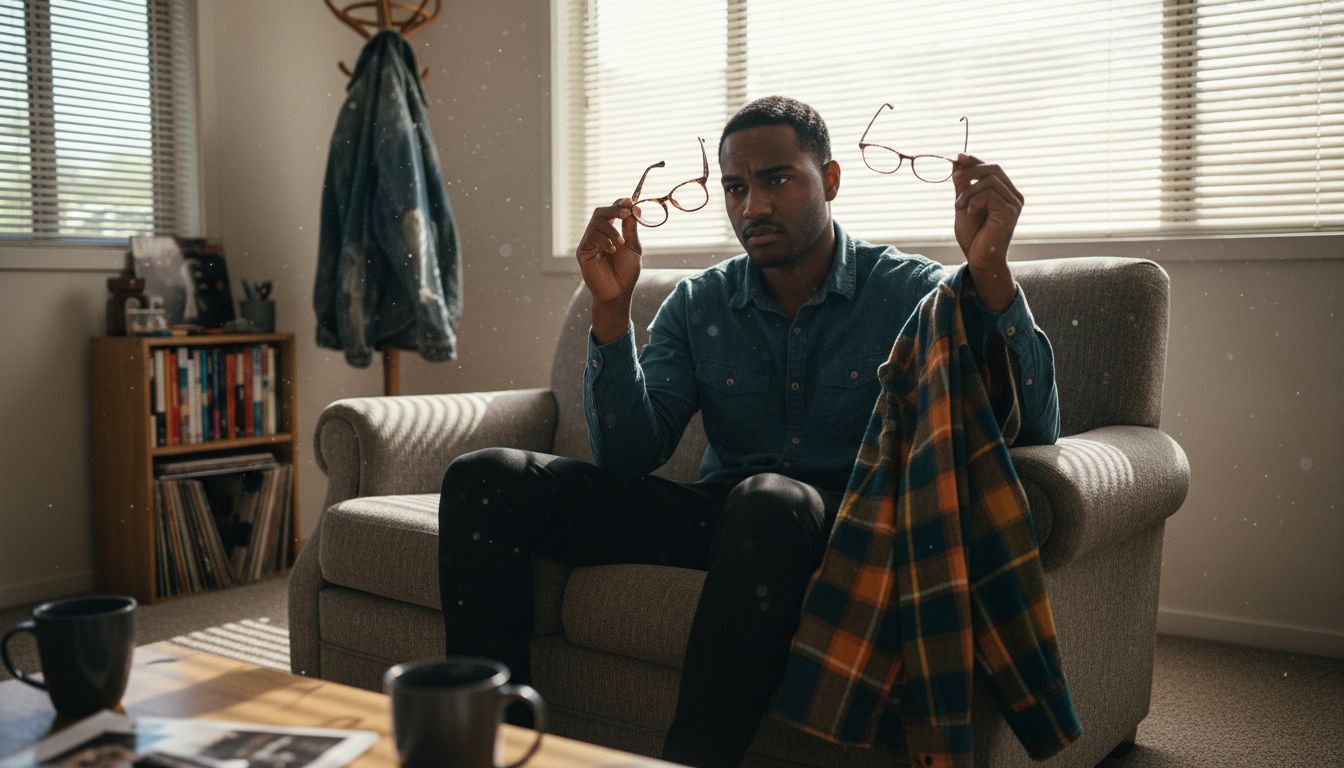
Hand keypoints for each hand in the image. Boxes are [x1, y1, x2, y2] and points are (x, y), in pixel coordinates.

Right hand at [575, 199, 642, 305]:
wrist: (618, 292)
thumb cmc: (626, 272)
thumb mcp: (633, 247)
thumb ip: (631, 228)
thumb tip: (634, 207)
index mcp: (611, 231)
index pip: (612, 211)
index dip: (619, 203)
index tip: (629, 201)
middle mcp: (598, 234)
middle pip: (600, 212)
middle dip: (614, 209)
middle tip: (625, 213)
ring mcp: (589, 242)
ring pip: (596, 223)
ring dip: (611, 230)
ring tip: (621, 243)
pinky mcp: (583, 251)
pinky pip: (591, 237)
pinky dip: (604, 240)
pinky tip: (612, 250)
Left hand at [952, 154, 1023, 271]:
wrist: (978, 258)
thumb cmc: (973, 235)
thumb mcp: (964, 203)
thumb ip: (963, 184)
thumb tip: (957, 161)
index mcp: (1005, 192)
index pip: (992, 168)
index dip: (975, 160)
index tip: (958, 157)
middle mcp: (1014, 196)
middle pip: (994, 168)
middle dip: (971, 171)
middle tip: (955, 179)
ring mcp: (1014, 204)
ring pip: (989, 181)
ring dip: (968, 191)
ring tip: (958, 206)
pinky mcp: (1010, 212)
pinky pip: (990, 194)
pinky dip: (974, 201)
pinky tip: (969, 212)